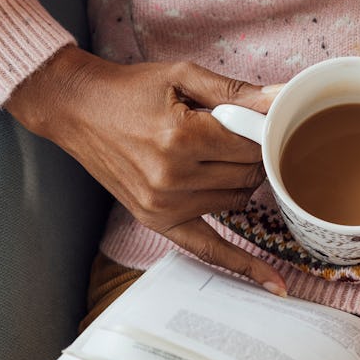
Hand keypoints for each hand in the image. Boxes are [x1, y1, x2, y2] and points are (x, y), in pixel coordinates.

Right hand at [5, 45, 287, 293]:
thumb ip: (235, 91)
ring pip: (238, 202)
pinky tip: (273, 283)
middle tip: (242, 134)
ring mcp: (164, 206)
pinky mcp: (156, 221)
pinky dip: (242, 264)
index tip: (264, 120)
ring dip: (241, 182)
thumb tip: (282, 97)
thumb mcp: (183, 76)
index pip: (253, 146)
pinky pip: (209, 248)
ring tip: (219, 155)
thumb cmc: (130, 89)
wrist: (77, 109)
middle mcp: (173, 179)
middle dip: (255, 154)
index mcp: (182, 139)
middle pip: (249, 175)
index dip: (264, 131)